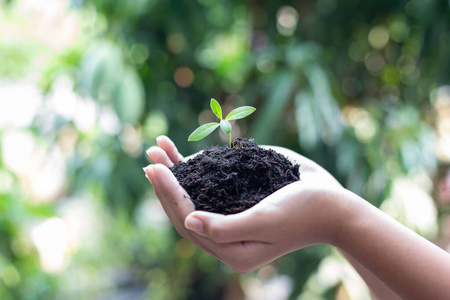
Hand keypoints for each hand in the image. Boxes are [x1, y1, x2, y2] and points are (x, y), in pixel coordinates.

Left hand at [144, 136, 349, 272]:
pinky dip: (195, 167)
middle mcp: (228, 237)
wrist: (331, 204)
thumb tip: (189, 221)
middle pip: (185, 209)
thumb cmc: (303, 212)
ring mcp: (232, 217)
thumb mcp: (265, 222)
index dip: (170, 194)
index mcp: (232, 250)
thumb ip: (225, 228)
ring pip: (194, 196)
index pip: (189, 221)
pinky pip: (210, 185)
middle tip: (150, 157)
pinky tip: (183, 151)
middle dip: (166, 182)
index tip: (156, 167)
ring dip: (175, 172)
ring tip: (158, 149)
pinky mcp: (238, 199)